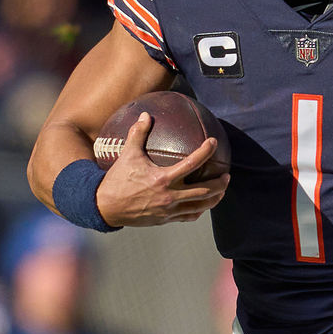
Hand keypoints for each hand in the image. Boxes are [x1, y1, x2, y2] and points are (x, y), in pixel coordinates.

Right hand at [96, 112, 229, 226]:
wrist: (105, 207)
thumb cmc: (116, 179)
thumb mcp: (127, 154)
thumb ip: (138, 134)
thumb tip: (145, 114)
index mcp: (163, 178)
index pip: (192, 163)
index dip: (206, 151)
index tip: (213, 142)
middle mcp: (169, 196)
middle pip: (204, 191)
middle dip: (220, 183)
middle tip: (227, 175)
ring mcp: (168, 210)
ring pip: (199, 206)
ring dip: (214, 198)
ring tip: (222, 191)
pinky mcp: (165, 220)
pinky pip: (188, 216)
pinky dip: (198, 210)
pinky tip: (203, 205)